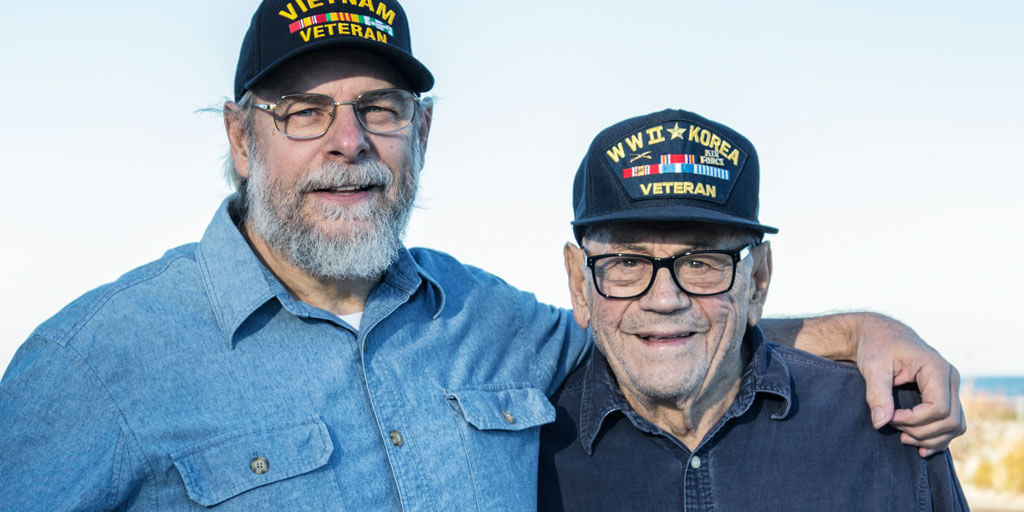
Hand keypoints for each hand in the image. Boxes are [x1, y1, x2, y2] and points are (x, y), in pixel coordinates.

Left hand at [854, 313, 965, 456]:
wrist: (880, 334)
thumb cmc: (876, 347)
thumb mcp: (873, 366)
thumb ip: (877, 394)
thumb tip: (880, 423)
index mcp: (937, 368)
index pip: (938, 409)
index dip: (913, 420)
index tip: (889, 417)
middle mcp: (951, 378)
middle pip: (950, 421)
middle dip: (921, 431)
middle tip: (893, 426)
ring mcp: (952, 387)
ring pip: (955, 426)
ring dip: (931, 438)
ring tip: (903, 437)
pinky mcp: (946, 395)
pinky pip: (952, 423)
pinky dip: (939, 437)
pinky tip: (920, 446)